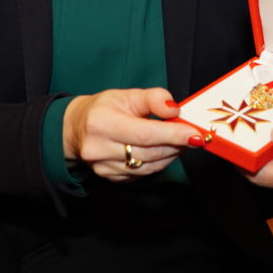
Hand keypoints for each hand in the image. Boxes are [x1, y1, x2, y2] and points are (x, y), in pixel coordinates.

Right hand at [63, 87, 200, 181]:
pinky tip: (166, 151)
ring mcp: (103, 168)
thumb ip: (153, 98)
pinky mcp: (111, 178)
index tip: (196, 134)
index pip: (145, 134)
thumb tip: (175, 109)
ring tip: (182, 141)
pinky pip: (142, 174)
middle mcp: (99, 149)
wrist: (77, 128)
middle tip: (194, 135)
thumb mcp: (127, 94)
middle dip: (177, 144)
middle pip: (149, 152)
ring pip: (148, 167)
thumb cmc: (103, 108)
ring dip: (171, 154)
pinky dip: (159, 163)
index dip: (173, 135)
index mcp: (102, 123)